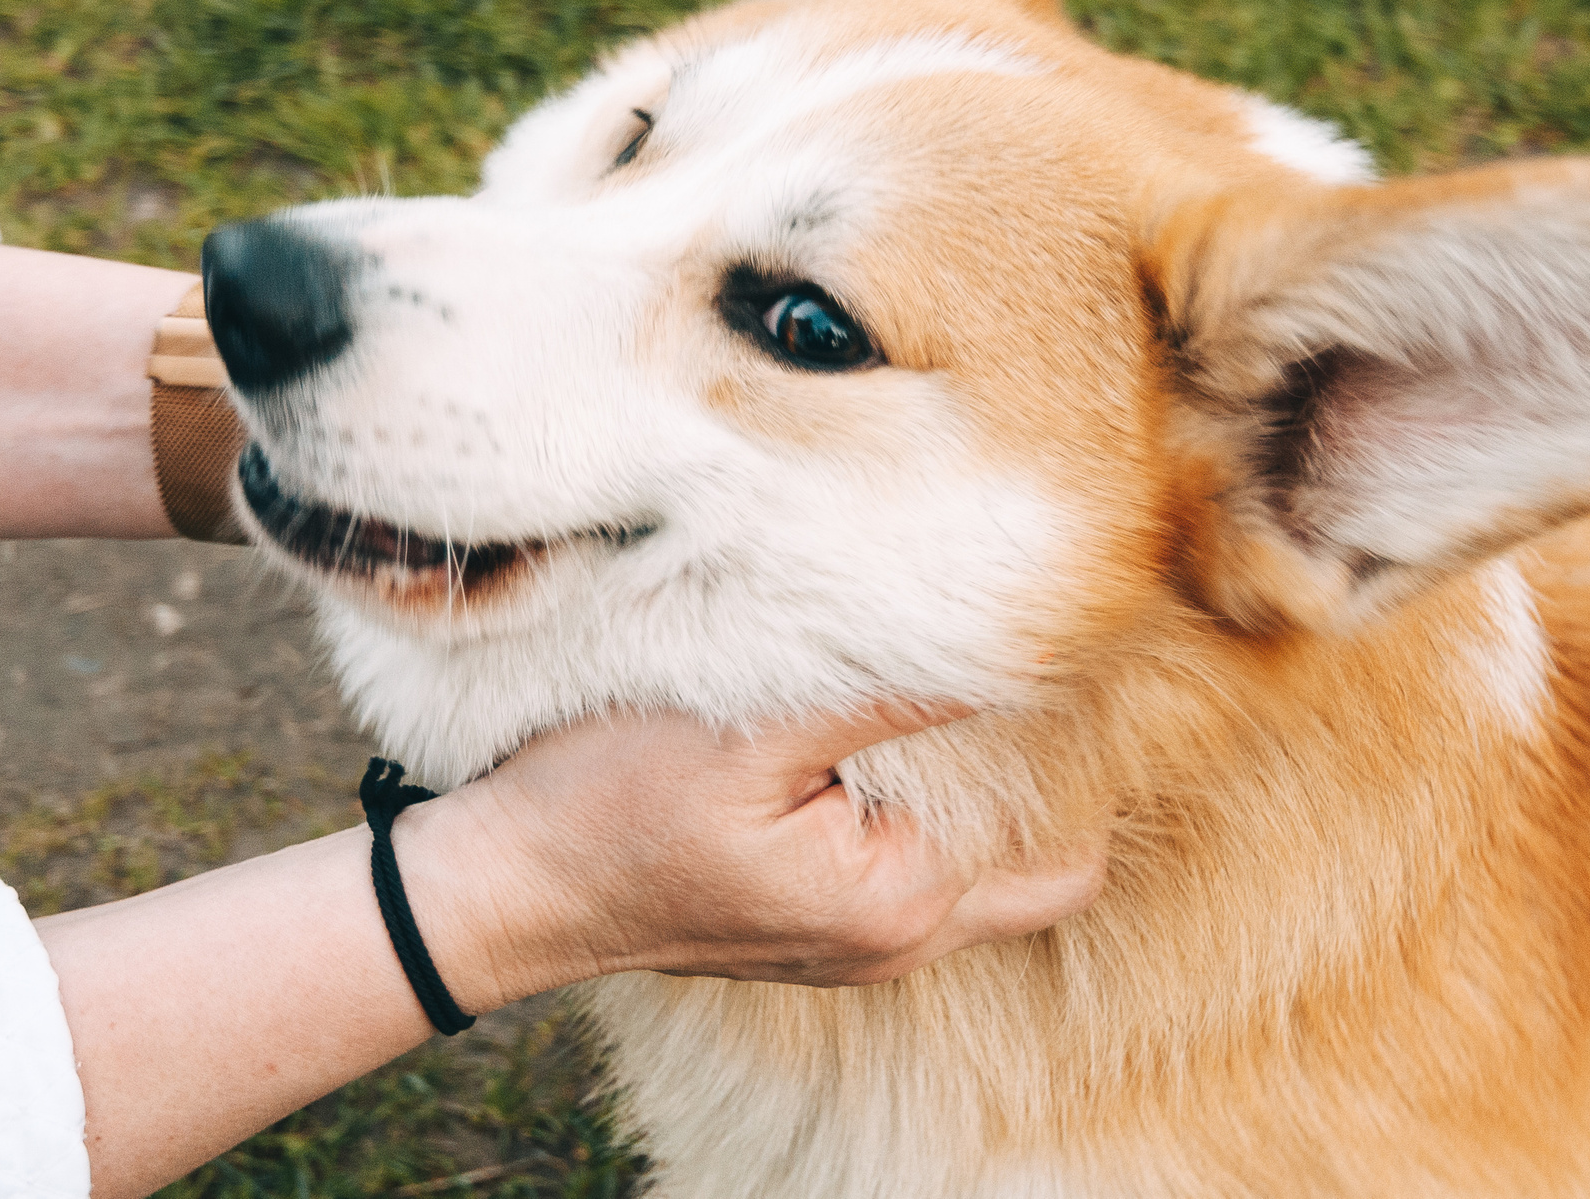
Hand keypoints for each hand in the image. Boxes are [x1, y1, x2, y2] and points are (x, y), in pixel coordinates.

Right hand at [396, 705, 1105, 1010]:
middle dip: (1038, 769)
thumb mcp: (751, 728)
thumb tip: (1006, 649)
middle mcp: (893, 940)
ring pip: (963, 853)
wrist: (504, 885)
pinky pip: (900, 855)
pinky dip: (908, 795)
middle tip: (1027, 654)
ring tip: (952, 669)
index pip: (1066, 853)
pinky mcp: (810, 917)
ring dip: (965, 777)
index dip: (1085, 767)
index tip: (1082, 672)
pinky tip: (878, 719)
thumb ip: (887, 694)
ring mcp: (851, 938)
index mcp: (900, 904)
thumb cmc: (608, 806)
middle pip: (1029, 861)